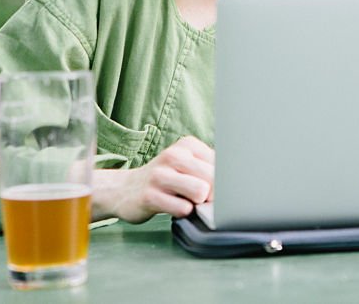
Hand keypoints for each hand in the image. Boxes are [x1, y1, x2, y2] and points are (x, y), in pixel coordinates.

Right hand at [92, 136, 214, 222]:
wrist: (124, 189)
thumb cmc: (164, 179)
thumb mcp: (186, 165)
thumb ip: (209, 169)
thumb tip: (234, 185)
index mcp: (187, 145)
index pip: (222, 164)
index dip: (223, 181)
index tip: (214, 187)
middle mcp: (173, 155)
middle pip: (214, 179)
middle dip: (211, 194)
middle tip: (198, 198)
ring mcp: (160, 175)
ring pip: (200, 191)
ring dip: (198, 203)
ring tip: (186, 200)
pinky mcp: (150, 196)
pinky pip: (182, 208)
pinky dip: (183, 212)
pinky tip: (173, 207)